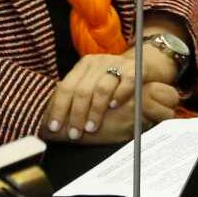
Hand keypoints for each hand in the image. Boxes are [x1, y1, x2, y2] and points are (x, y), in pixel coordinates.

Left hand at [44, 49, 178, 140]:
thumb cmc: (114, 82)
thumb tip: (56, 121)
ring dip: (94, 111)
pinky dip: (119, 95)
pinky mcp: (134, 69)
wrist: (143, 64)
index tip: (54, 127)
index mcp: (83, 66)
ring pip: (101, 88)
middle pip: (82, 90)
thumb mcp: (93, 84)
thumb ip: (78, 97)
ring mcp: (116, 64)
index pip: (66, 87)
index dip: (59, 108)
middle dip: (76, 114)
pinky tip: (113, 107)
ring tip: (91, 128)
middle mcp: (98, 63)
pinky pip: (125, 82)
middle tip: (74, 133)